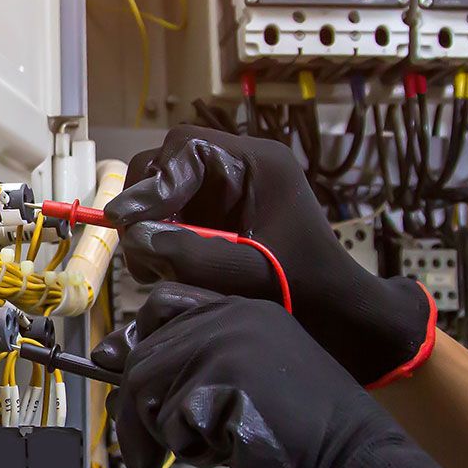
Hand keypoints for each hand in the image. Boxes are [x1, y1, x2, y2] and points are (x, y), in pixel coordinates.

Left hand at [93, 285, 467, 467]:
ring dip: (164, 433)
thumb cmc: (303, 438)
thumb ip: (189, 371)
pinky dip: (188, 449)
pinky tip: (230, 453)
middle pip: (142, 352)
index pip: (161, 306)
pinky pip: (167, 419)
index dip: (139, 350)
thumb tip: (113, 378)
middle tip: (150, 455)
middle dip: (137, 411)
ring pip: (144, 386)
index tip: (132, 394)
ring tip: (209, 450)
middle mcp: (233, 315)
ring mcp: (227, 341)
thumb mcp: (240, 389)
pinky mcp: (221, 376)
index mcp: (245, 310)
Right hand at [102, 126, 434, 386]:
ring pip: (162, 195)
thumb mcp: (252, 273)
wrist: (342, 317)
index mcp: (257, 164)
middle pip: (166, 166)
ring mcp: (225, 194)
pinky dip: (160, 244)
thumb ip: (193, 254)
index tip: (126, 220)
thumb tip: (135, 236)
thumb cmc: (311, 290)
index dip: (151, 182)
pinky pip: (171, 220)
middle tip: (140, 250)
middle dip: (145, 205)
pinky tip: (165, 272)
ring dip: (149, 229)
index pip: (185, 149)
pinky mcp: (215, 220)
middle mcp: (238, 170)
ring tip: (153, 269)